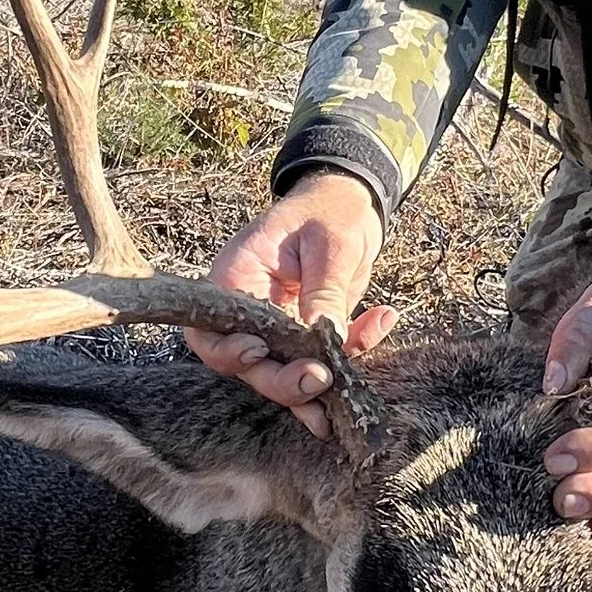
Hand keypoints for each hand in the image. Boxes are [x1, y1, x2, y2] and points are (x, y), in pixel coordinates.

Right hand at [185, 172, 395, 437]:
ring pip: (286, 374)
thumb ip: (324, 292)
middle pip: (250, 366)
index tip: (261, 352)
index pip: (211, 334)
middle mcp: (250, 311)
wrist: (350, 201)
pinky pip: (324, 359)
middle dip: (283, 382)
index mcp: (237, 280)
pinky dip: (352, 355)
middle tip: (320, 379)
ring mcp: (278, 327)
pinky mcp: (308, 335)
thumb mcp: (330, 245)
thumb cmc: (329, 211)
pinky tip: (380, 322)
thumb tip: (325, 341)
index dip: (229, 353)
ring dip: (316, 389)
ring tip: (347, 390)